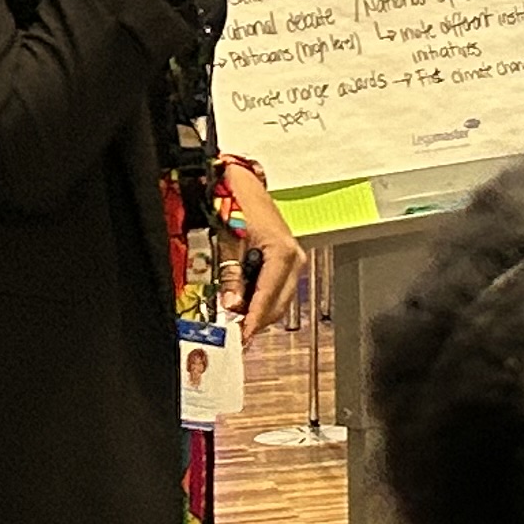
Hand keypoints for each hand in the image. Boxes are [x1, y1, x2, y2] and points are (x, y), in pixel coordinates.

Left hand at [228, 165, 302, 333]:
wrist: (243, 185)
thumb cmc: (237, 206)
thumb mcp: (229, 243)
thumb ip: (231, 275)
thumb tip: (232, 304)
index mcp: (283, 253)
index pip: (268, 296)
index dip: (254, 319)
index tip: (243, 337)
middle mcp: (294, 258)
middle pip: (279, 302)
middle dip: (258, 320)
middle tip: (237, 335)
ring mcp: (293, 259)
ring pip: (280, 298)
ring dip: (259, 311)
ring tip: (237, 321)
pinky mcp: (287, 259)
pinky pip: (277, 287)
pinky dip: (262, 299)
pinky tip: (245, 304)